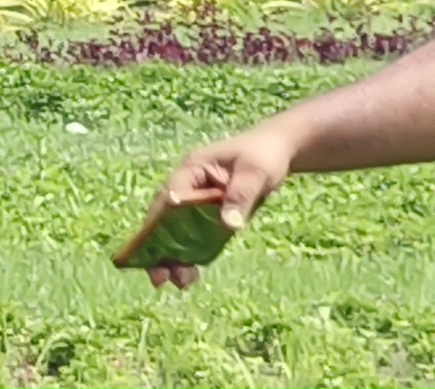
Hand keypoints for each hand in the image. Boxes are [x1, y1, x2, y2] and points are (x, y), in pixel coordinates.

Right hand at [138, 126, 298, 289]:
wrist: (279, 151)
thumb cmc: (264, 155)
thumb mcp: (255, 173)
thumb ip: (240, 197)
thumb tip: (228, 225)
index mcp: (192, 169)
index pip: (170, 196)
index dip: (159, 223)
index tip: (156, 250)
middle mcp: (188, 186)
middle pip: (165, 218)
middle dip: (159, 248)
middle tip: (160, 278)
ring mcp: (197, 201)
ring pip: (176, 231)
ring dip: (174, 257)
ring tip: (180, 283)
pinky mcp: (210, 214)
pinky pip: (194, 237)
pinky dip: (190, 255)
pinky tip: (191, 275)